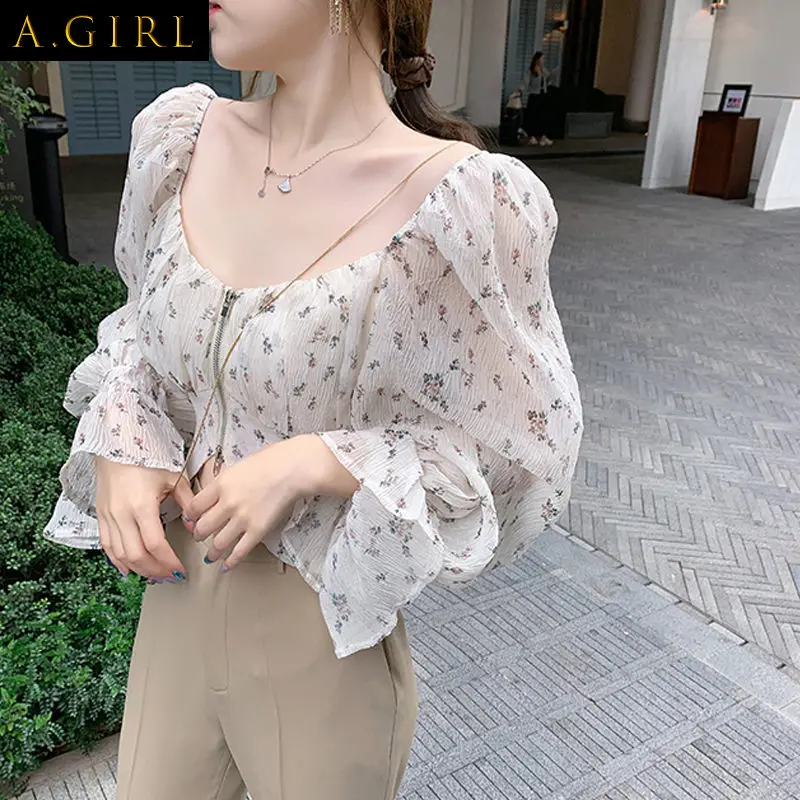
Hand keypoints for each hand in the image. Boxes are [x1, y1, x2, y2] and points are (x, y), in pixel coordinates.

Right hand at [95, 456, 194, 580]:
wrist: (116, 445)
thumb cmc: (148, 458)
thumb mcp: (174, 477)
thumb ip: (188, 503)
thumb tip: (196, 526)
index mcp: (142, 505)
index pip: (155, 544)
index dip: (169, 561)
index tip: (181, 569)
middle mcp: (122, 514)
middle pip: (137, 555)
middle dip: (156, 570)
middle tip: (171, 576)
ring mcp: (108, 517)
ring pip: (120, 555)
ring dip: (139, 569)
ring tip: (156, 575)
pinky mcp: (100, 516)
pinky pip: (107, 546)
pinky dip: (118, 561)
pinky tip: (130, 569)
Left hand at [181, 434, 358, 570]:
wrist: (293, 468)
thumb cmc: (272, 461)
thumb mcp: (239, 466)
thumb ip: (225, 482)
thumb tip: (216, 492)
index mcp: (221, 484)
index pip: (194, 507)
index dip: (190, 516)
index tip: (191, 520)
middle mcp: (228, 503)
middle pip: (202, 527)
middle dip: (198, 535)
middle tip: (199, 536)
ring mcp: (243, 518)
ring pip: (217, 543)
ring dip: (212, 552)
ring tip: (210, 556)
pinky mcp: (258, 530)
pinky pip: (240, 551)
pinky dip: (231, 561)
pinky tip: (226, 565)